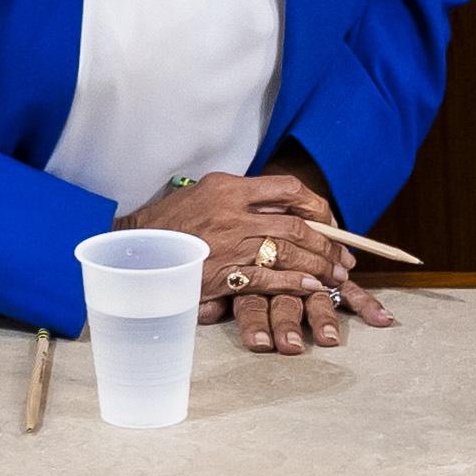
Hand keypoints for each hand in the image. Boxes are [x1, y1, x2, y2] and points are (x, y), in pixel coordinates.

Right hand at [131, 167, 392, 357]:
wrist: (133, 248)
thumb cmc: (171, 221)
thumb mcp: (207, 192)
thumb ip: (244, 197)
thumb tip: (285, 207)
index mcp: (231, 187)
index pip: (288, 189)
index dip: (316, 206)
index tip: (331, 221)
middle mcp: (233, 213)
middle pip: (295, 226)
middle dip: (326, 243)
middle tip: (343, 258)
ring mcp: (228, 245)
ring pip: (287, 252)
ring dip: (317, 264)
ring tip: (334, 275)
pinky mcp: (220, 274)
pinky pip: (267, 278)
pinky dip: (292, 283)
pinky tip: (309, 287)